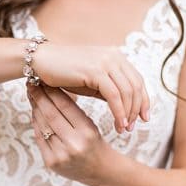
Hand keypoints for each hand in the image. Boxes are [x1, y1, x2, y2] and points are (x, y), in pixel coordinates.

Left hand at [28, 83, 112, 185]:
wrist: (101, 172)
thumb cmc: (94, 143)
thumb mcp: (90, 125)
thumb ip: (72, 110)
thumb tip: (49, 89)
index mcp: (87, 132)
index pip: (64, 106)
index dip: (51, 91)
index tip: (42, 81)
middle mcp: (74, 144)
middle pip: (50, 114)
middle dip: (38, 97)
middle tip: (30, 84)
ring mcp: (61, 155)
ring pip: (42, 124)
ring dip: (35, 108)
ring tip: (31, 96)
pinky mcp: (51, 162)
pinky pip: (39, 137)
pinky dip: (36, 123)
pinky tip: (34, 113)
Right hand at [31, 42, 148, 133]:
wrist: (40, 61)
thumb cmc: (64, 72)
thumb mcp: (92, 80)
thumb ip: (109, 89)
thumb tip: (126, 106)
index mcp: (115, 56)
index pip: (138, 81)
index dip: (144, 101)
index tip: (144, 118)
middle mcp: (113, 56)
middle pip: (136, 87)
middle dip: (137, 110)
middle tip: (133, 127)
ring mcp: (105, 61)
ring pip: (128, 93)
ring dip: (128, 114)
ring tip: (123, 129)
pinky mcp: (95, 70)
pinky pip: (114, 96)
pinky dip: (119, 112)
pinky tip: (118, 123)